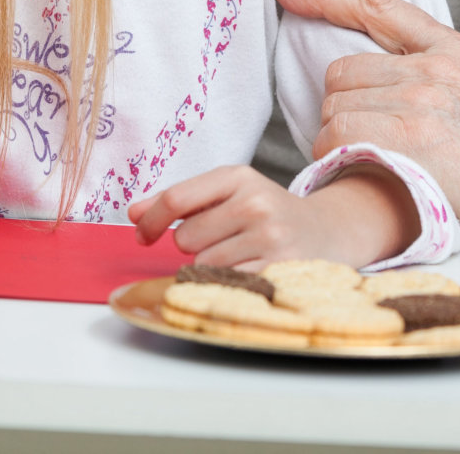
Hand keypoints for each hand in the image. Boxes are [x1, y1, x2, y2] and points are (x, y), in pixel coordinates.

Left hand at [127, 164, 417, 269]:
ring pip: (204, 264)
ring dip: (211, 266)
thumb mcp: (227, 193)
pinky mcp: (278, 269)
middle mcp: (256, 203)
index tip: (141, 233)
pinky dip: (228, 281)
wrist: (326, 231)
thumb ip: (178, 201)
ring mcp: (270, 238)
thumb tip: (132, 213)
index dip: (150, 220)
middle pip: (186, 237)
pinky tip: (247, 268)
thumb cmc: (265, 212)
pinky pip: (226, 283)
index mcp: (239, 176)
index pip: (177, 199)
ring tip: (239, 254)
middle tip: (222, 239)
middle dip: (193, 244)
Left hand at [277, 0, 459, 254]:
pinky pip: (341, 139)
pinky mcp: (410, 137)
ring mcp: (420, 100)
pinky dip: (339, 157)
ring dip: (339, 138)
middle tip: (363, 138)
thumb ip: (439, 73)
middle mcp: (432, 66)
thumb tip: (389, 82)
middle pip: (341, 72)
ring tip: (370, 160)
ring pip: (335, 108)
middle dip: (342, 106)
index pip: (377, 8)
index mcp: (451, 48)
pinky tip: (364, 171)